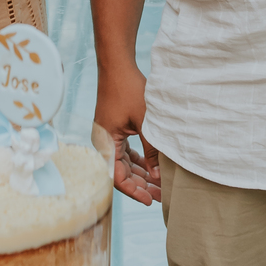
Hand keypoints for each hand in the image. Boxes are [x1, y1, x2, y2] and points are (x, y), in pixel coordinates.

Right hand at [95, 61, 160, 203]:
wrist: (117, 65)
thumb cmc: (128, 90)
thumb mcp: (145, 122)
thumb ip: (151, 150)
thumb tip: (158, 176)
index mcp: (105, 143)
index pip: (117, 177)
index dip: (134, 191)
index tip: (151, 200)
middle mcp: (103, 143)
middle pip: (122, 173)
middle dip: (141, 185)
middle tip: (162, 195)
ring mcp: (108, 136)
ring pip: (125, 164)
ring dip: (141, 173)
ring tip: (160, 185)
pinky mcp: (114, 130)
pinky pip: (125, 152)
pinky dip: (138, 161)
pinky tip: (152, 168)